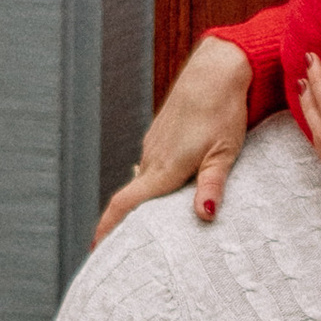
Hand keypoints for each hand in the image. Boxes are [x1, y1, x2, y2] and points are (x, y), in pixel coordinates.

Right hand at [93, 36, 252, 240]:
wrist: (216, 70)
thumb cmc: (222, 111)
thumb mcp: (224, 153)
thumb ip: (212, 186)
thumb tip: (206, 215)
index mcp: (164, 168)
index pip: (125, 204)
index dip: (107, 228)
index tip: (96, 250)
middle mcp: (153, 158)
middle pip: (130, 199)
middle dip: (123, 224)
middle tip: (124, 251)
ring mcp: (154, 145)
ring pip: (142, 182)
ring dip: (141, 205)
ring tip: (147, 230)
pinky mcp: (161, 136)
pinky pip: (151, 167)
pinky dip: (152, 185)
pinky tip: (167, 193)